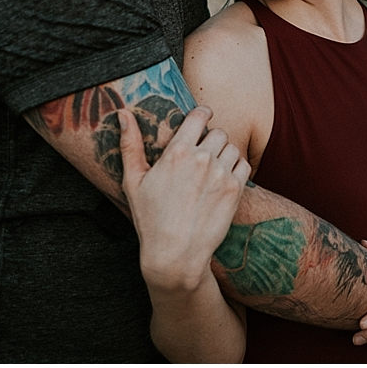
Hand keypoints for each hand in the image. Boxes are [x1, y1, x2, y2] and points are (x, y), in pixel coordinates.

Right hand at [119, 106, 250, 292]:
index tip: (203, 118)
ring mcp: (221, 173)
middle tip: (203, 154)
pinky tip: (223, 180)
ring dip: (224, 153)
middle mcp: (202, 158)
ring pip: (232, 147)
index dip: (203, 114)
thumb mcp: (133, 181)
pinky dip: (236, 168)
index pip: (199, 116)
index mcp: (176, 152)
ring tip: (212, 170)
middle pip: (218, 132)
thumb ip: (130, 144)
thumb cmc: (150, 219)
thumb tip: (122, 113)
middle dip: (212, 139)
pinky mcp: (235, 189)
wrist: (176, 254)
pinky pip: (244, 164)